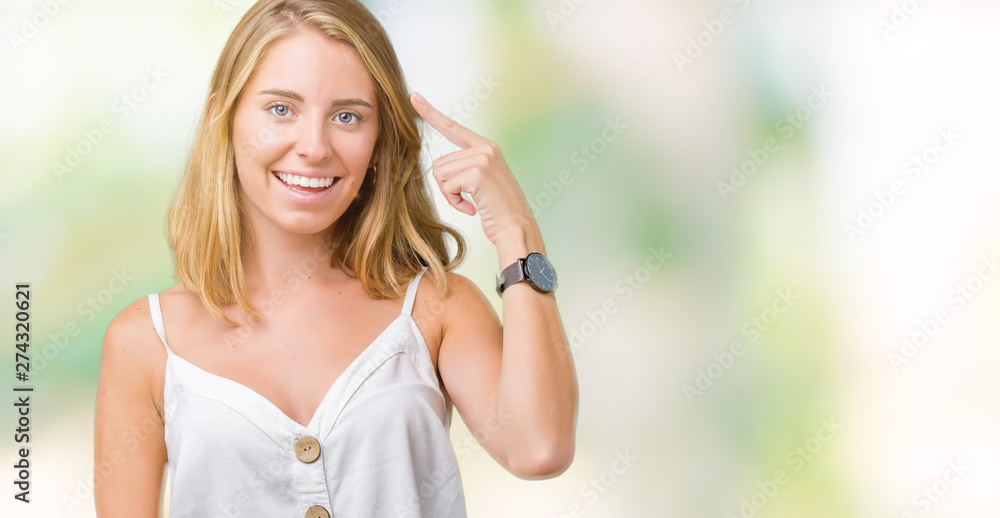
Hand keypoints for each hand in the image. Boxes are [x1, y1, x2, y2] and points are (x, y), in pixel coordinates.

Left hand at [409, 91, 537, 245]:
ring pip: (440, 174)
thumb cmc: (499, 209)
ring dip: (450, 195)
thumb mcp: (484, 180)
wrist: (516, 227)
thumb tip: (439, 166)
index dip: (431, 113)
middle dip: (447, 186)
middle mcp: (486, 148)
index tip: (414, 98)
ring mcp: (482, 158)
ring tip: (472, 202)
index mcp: (487, 147)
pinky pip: (446, 186)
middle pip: (440, 162)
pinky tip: (473, 208)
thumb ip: (466, 166)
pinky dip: (454, 202)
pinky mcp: (477, 173)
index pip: (453, 127)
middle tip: (468, 198)